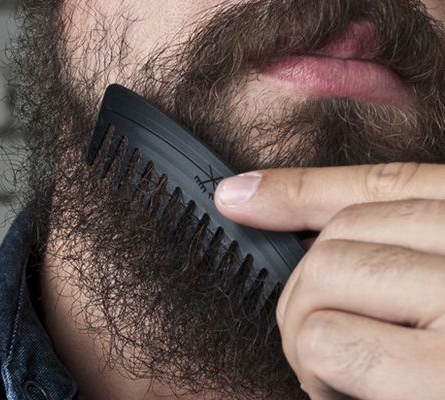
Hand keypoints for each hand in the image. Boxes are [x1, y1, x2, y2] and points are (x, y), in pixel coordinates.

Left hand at [214, 163, 444, 399]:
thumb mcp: (435, 279)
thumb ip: (368, 237)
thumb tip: (241, 195)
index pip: (381, 184)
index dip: (295, 189)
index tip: (235, 197)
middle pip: (339, 240)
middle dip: (308, 296)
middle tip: (334, 351)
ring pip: (323, 279)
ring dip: (311, 337)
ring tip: (350, 379)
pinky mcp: (444, 378)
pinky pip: (328, 340)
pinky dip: (321, 374)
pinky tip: (360, 398)